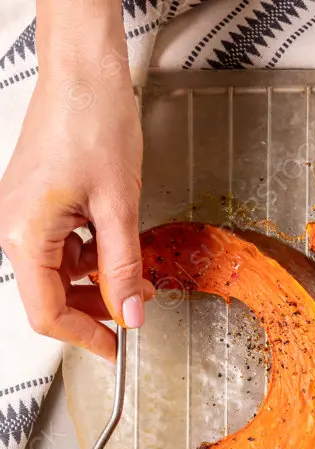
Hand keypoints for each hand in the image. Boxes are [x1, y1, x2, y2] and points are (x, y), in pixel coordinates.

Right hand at [0, 16, 148, 361]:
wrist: (84, 73)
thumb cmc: (93, 123)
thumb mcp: (120, 206)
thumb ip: (124, 266)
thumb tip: (131, 312)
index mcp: (25, 234)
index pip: (47, 312)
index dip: (85, 337)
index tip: (118, 350)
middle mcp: (15, 227)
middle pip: (51, 295)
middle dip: (96, 309)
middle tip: (138, 313)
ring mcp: (26, 214)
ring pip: (60, 271)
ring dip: (98, 282)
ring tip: (140, 280)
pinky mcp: (41, 202)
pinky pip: (64, 245)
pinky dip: (93, 256)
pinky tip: (121, 251)